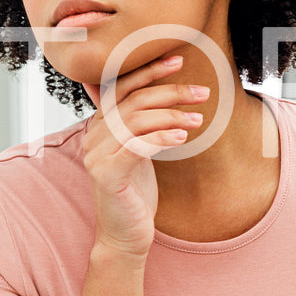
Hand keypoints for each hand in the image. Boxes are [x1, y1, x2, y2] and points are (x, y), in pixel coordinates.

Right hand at [80, 53, 206, 258]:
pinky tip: (183, 138)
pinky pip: (136, 147)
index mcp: (99, 126)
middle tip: (202, 92)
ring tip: (199, 120)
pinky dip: (161, 137)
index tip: (178, 61)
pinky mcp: (106, 175)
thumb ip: (141, 124)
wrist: (124, 234)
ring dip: (172, 116)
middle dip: (171, 92)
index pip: (121, 87)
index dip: (149, 71)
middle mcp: (93, 136)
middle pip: (133, 101)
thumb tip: (166, 93)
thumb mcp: (138, 151)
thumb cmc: (135, 192)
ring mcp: (96, 155)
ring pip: (136, 121)